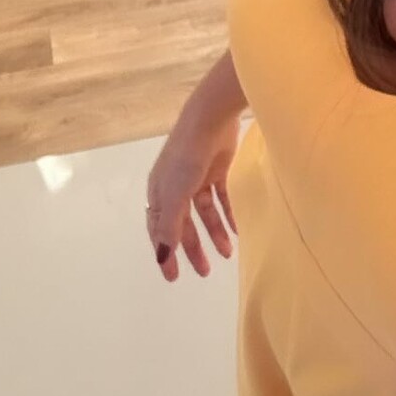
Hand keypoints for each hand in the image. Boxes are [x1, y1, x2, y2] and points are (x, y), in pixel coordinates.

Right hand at [145, 107, 240, 282]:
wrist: (210, 119)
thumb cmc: (186, 157)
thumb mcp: (174, 195)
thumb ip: (170, 228)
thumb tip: (161, 258)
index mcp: (159, 192)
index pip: (159, 230)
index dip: (164, 252)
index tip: (172, 276)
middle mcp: (176, 187)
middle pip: (183, 224)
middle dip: (192, 248)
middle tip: (204, 272)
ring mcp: (197, 178)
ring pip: (204, 214)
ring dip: (214, 233)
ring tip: (226, 254)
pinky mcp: (217, 170)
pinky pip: (221, 199)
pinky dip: (228, 215)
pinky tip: (236, 231)